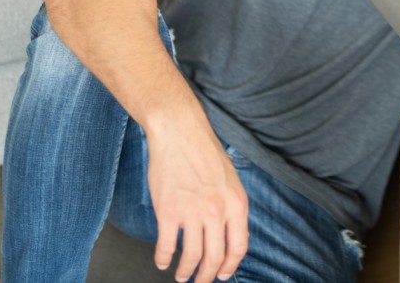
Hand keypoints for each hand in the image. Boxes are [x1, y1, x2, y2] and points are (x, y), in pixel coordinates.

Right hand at [146, 112, 248, 282]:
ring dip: (186, 272)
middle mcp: (217, 212)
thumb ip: (231, 206)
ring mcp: (192, 213)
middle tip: (200, 282)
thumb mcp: (230, 179)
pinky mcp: (168, 212)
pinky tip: (162, 262)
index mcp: (236, 203)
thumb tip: (228, 233)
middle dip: (206, 276)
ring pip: (191, 257)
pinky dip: (163, 259)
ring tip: (181, 276)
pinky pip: (166, 246)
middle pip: (214, 258)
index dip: (230, 266)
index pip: (238, 247)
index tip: (221, 274)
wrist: (180, 132)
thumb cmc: (205, 151)